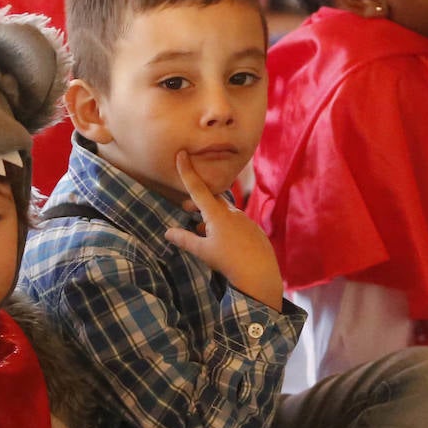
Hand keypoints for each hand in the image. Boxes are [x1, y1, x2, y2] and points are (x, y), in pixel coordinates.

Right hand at [164, 150, 284, 308]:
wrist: (260, 274)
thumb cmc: (229, 262)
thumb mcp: (203, 251)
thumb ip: (185, 239)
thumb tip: (168, 232)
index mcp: (217, 214)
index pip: (197, 189)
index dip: (187, 172)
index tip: (181, 154)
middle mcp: (232, 212)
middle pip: (213, 199)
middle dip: (199, 202)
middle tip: (186, 209)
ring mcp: (245, 220)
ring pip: (225, 212)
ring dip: (212, 217)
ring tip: (203, 231)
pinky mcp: (254, 230)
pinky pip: (237, 223)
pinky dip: (226, 226)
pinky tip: (224, 242)